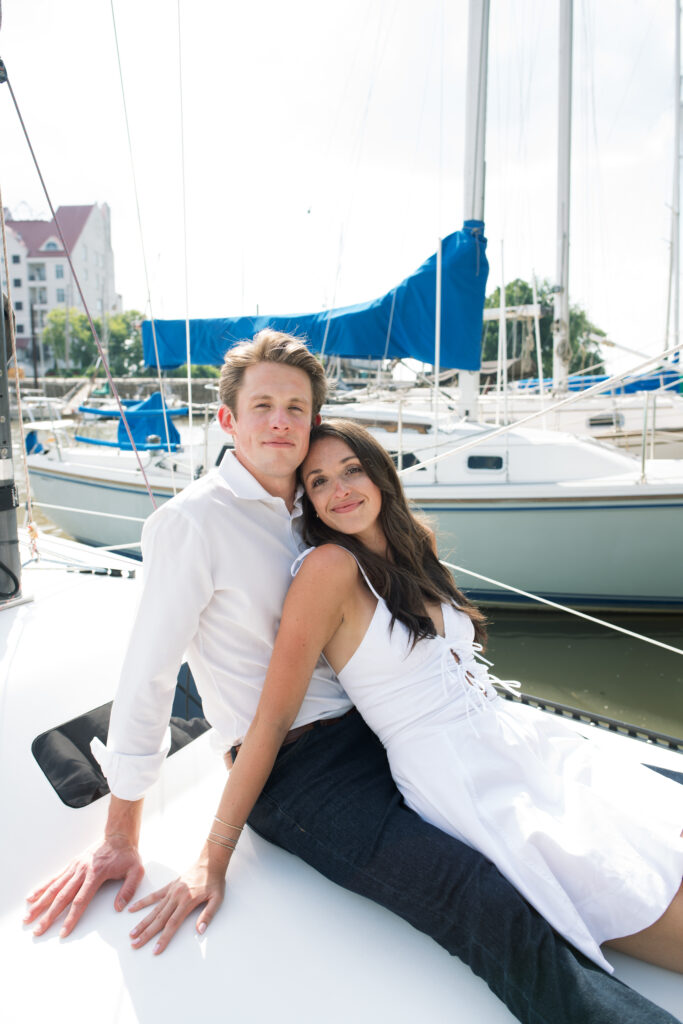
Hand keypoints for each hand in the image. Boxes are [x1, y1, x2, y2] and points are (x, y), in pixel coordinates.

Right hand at [24, 834, 143, 936]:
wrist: (119, 835)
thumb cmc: (127, 855)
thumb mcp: (136, 870)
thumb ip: (128, 889)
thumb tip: (118, 907)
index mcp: (96, 874)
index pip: (80, 900)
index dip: (71, 917)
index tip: (63, 932)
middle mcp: (82, 871)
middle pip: (62, 897)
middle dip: (49, 916)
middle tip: (37, 931)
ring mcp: (75, 867)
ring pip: (54, 888)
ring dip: (40, 903)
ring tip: (27, 917)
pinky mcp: (72, 864)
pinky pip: (55, 877)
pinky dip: (42, 887)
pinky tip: (31, 897)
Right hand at [128, 852, 225, 954]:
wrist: (210, 862)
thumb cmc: (214, 882)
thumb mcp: (217, 899)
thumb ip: (208, 915)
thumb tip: (200, 931)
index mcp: (187, 901)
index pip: (172, 924)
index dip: (163, 938)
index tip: (155, 949)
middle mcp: (176, 897)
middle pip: (159, 919)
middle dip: (147, 934)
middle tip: (135, 945)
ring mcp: (171, 891)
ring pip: (154, 910)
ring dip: (142, 922)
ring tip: (132, 934)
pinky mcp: (169, 886)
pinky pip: (154, 895)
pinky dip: (143, 902)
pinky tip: (132, 909)